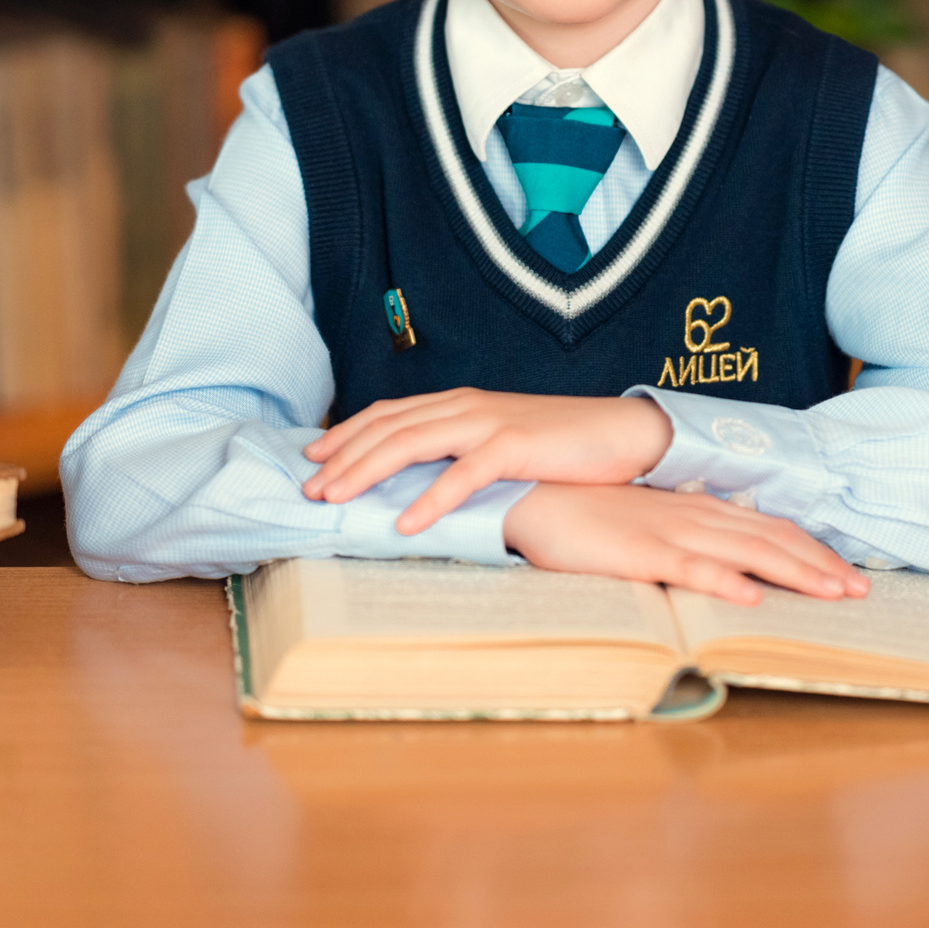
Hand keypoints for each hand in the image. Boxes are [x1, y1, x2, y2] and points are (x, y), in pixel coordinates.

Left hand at [301, 389, 673, 533]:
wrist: (621, 432)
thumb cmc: (561, 444)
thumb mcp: (501, 442)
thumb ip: (461, 450)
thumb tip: (419, 478)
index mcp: (460, 403)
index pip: (388, 413)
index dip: (346, 433)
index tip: (311, 455)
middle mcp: (466, 406)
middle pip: (387, 428)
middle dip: (342, 458)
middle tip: (307, 489)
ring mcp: (488, 423)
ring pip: (411, 444)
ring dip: (367, 472)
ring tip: (336, 500)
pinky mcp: (514, 446)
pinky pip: (463, 476)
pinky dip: (431, 499)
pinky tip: (407, 524)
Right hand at [502, 484, 868, 605]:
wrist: (535, 496)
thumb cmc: (588, 515)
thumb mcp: (646, 526)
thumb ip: (682, 543)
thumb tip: (717, 567)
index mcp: (696, 510)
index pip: (768, 528)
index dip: (811, 550)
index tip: (845, 572)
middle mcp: (694, 517)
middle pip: (773, 539)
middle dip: (821, 565)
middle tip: (862, 590)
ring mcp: (670, 533)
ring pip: (747, 553)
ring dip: (795, 573)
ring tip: (834, 593)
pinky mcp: (641, 553)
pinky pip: (689, 568)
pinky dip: (724, 581)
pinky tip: (750, 595)